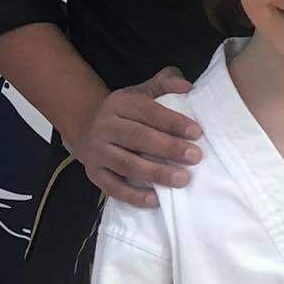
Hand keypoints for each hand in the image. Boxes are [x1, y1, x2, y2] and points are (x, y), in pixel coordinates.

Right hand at [71, 67, 200, 207]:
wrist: (85, 128)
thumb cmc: (125, 112)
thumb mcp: (141, 92)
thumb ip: (164, 84)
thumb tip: (187, 86)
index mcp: (118, 103)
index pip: (148, 111)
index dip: (173, 121)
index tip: (197, 132)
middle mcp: (104, 126)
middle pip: (138, 138)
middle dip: (169, 148)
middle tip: (195, 157)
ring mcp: (97, 152)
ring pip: (127, 164)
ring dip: (156, 173)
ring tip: (182, 179)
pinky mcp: (93, 173)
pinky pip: (113, 187)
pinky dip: (134, 196)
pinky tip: (155, 200)